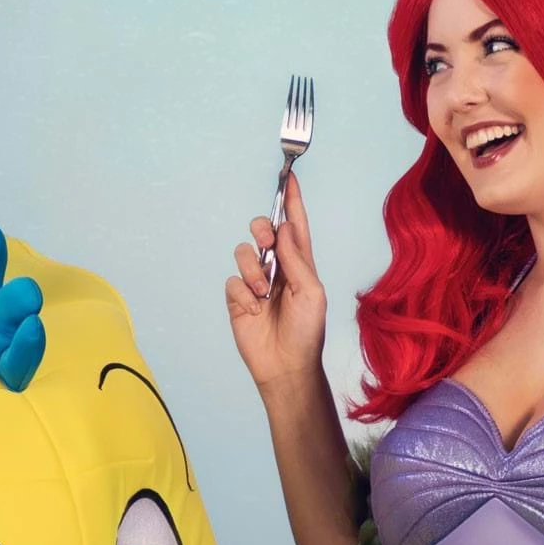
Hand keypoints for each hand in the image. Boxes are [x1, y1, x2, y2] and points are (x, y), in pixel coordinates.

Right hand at [226, 169, 327, 397]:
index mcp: (300, 263)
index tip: (289, 178)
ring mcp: (256, 283)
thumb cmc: (306, 332)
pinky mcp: (238, 299)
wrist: (286, 366)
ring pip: (243, 253)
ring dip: (253, 270)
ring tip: (263, 293)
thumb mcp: (311, 292)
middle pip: (263, 231)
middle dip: (262, 228)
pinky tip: (253, 311)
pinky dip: (242, 294)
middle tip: (266, 240)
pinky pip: (232, 281)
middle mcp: (278, 268)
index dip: (292, 202)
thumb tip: (283, 229)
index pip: (295, 226)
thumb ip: (296, 259)